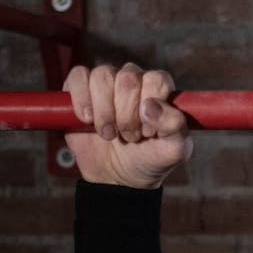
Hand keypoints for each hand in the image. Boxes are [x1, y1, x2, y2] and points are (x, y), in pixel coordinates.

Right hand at [62, 63, 192, 188]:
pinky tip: (87, 120)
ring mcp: (106, 82)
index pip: (156, 79)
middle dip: (126, 115)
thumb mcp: (174, 150)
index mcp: (159, 88)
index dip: (148, 106)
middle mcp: (133, 79)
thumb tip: (151, 106)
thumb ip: (174, 126)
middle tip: (128, 136)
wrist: (118, 177)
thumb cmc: (149, 159)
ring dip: (104, 111)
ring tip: (108, 134)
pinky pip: (78, 76)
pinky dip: (81, 99)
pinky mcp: (80, 87)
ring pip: (102, 76)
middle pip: (128, 78)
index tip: (146, 132)